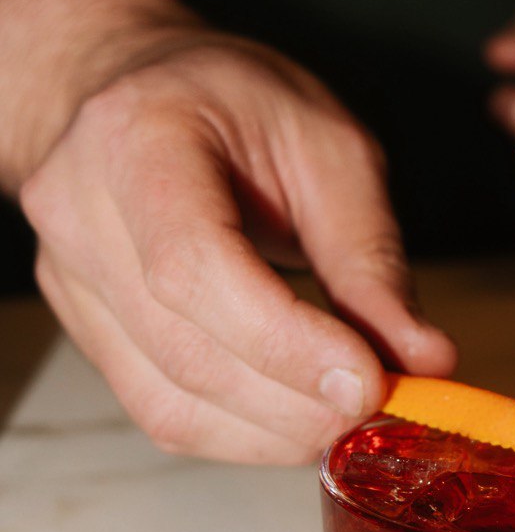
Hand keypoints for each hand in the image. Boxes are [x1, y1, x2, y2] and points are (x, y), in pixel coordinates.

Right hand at [20, 33, 456, 461]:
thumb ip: (371, 259)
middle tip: (387, 408)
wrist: (134, 96)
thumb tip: (425, 360)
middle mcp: (81, 215)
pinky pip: (166, 416)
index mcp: (137, 138)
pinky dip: (249, 436)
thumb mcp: (328, 149)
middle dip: (302, 403)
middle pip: (188, 352)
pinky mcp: (89, 336)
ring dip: (281, 432)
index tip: (369, 383)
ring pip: (174, 404)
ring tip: (351, 415)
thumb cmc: (234, 107)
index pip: (194, 266)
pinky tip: (301, 416)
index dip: (286, 343)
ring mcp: (72, 283)